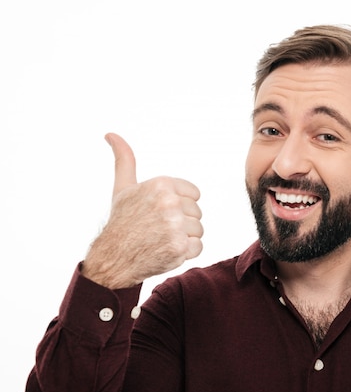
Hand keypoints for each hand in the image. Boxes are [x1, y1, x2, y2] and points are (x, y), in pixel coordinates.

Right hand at [83, 133, 203, 287]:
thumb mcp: (124, 187)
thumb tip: (111, 134)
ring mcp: (175, 226)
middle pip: (197, 212)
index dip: (180, 205)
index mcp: (161, 184)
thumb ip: (125, 159)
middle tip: (158, 229)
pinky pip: (198, 247)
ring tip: (162, 240)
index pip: (194, 194)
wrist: (112, 257)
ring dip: (184, 238)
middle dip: (182, 222)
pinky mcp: (179, 247)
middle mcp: (169, 202)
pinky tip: (166, 251)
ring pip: (199, 230)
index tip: (160, 212)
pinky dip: (185, 253)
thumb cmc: (122, 221)